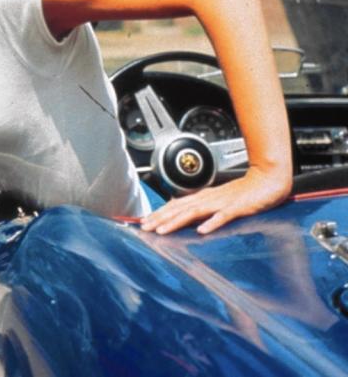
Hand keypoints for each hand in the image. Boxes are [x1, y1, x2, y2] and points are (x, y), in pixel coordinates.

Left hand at [141, 167, 291, 234]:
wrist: (268, 180)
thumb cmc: (245, 192)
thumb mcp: (219, 200)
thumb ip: (203, 208)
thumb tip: (184, 215)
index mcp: (203, 197)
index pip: (175, 206)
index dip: (159, 213)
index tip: (143, 221)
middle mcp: (208, 198)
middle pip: (179, 209)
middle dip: (160, 219)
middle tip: (143, 227)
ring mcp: (222, 203)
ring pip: (194, 212)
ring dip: (176, 221)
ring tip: (161, 231)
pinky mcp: (237, 208)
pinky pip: (223, 216)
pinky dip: (211, 223)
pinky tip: (201, 231)